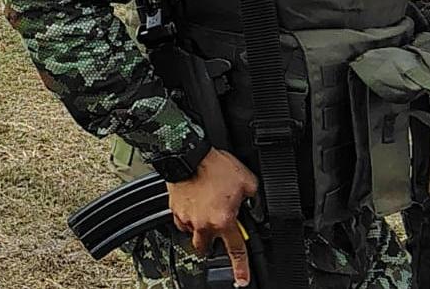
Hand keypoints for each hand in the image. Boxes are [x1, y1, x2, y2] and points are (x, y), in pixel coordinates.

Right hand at [166, 149, 258, 286]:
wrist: (188, 153)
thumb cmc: (215, 166)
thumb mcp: (247, 181)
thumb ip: (254, 197)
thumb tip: (255, 204)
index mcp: (224, 220)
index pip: (236, 250)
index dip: (241, 268)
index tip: (241, 280)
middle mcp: (204, 223)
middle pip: (206, 248)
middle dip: (212, 244)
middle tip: (217, 231)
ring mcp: (187, 218)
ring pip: (193, 234)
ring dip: (200, 228)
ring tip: (206, 211)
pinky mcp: (174, 209)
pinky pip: (181, 220)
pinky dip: (188, 216)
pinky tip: (194, 203)